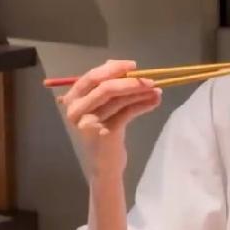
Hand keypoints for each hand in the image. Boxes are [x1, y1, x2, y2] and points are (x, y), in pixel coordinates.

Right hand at [58, 59, 162, 180]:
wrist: (104, 163)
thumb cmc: (103, 130)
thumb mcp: (102, 107)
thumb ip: (107, 85)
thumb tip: (125, 66)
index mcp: (72, 99)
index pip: (91, 77)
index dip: (113, 69)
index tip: (134, 66)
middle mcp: (76, 110)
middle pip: (105, 88)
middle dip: (130, 81)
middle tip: (151, 80)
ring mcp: (89, 123)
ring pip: (119, 100)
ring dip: (141, 93)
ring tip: (157, 90)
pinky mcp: (105, 133)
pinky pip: (127, 113)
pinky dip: (143, 105)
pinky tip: (154, 102)